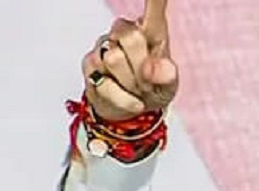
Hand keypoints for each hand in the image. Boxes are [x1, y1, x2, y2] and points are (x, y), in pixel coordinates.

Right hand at [82, 0, 178, 120]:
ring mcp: (104, 47)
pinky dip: (124, 99)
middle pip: (130, 37)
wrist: (131, 112)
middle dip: (141, 66)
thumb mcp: (169, 86)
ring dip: (131, 85)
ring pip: (113, 60)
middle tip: (148, 81)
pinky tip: (132, 101)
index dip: (154, 0)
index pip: (154, 8)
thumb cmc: (153, 89)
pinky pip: (106, 83)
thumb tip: (151, 69)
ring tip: (137, 90)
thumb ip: (167, 75)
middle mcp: (124, 32)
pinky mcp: (89, 66)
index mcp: (152, 32)